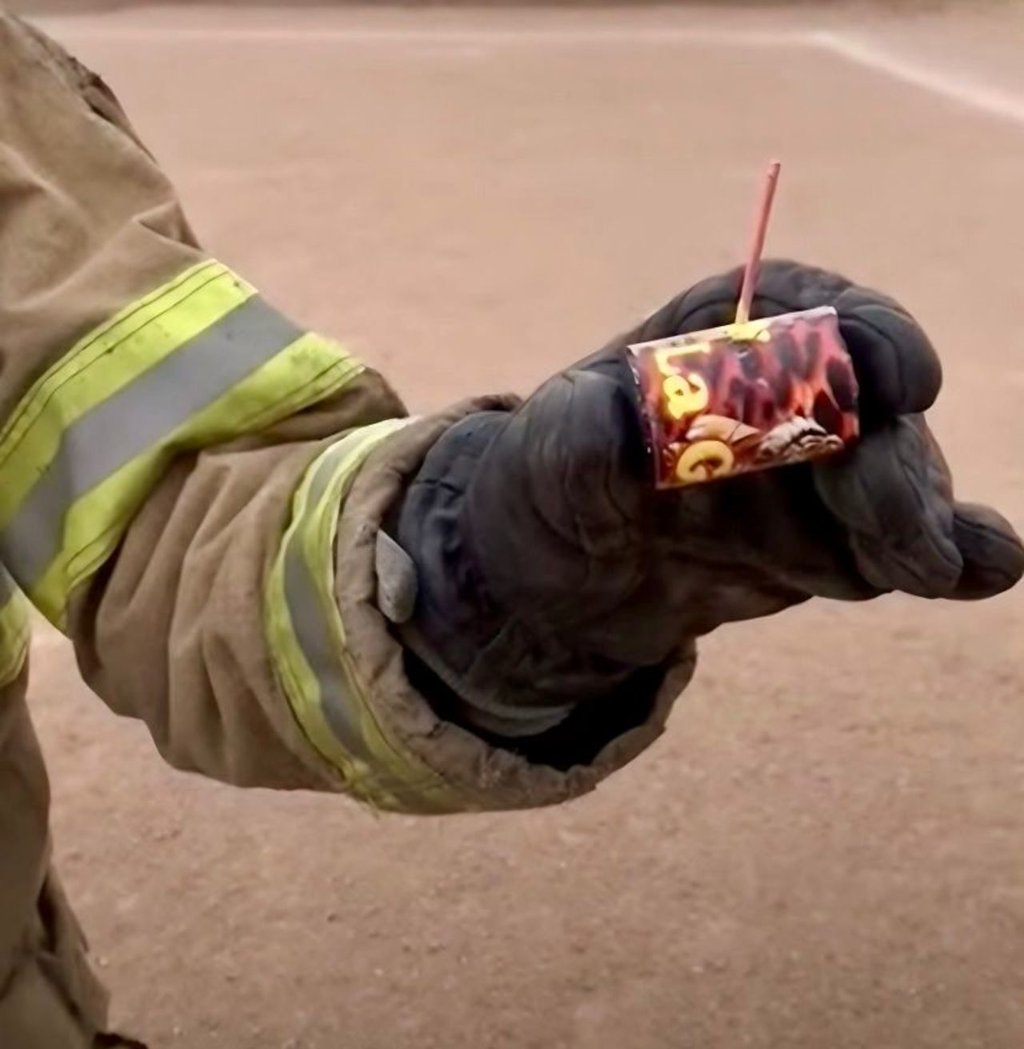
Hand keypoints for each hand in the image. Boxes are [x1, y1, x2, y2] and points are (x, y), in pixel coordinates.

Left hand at [396, 260, 1023, 733]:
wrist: (575, 566)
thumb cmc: (561, 476)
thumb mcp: (553, 447)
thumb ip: (585, 429)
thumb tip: (623, 423)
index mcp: (731, 334)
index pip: (812, 314)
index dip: (866, 338)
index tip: (898, 381)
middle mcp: (793, 392)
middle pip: (871, 407)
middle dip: (890, 464)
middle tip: (890, 525)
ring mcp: (826, 469)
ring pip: (898, 483)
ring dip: (914, 522)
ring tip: (923, 567)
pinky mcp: (840, 539)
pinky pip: (902, 546)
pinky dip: (951, 556)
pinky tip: (984, 567)